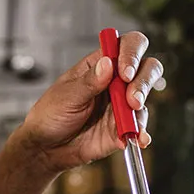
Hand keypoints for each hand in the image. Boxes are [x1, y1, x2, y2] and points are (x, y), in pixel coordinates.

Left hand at [11, 32, 165, 175]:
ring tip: (129, 124)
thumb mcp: (66, 96)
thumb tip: (108, 63)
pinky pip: (140, 126)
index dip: (132, 54)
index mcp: (100, 65)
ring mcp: (122, 104)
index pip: (127, 46)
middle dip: (143, 82)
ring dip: (140, 109)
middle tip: (132, 99)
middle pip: (146, 68)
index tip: (125, 73)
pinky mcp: (124, 127)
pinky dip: (142, 132)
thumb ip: (89, 82)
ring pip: (145, 97)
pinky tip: (138, 138)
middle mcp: (115, 81)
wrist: (47, 147)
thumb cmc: (51, 114)